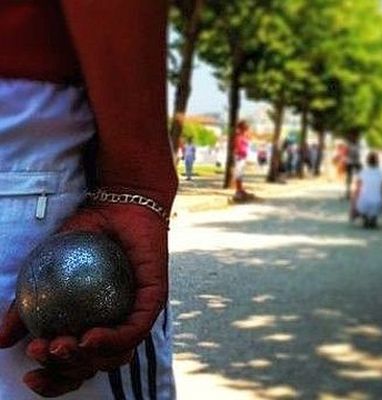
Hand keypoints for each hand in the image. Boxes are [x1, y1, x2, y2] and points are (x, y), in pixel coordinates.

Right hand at [0, 203, 167, 396]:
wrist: (114, 206)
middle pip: (94, 367)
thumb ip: (24, 307)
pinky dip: (113, 339)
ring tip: (62, 344)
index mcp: (92, 325)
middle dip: (66, 370)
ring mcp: (137, 314)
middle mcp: (116, 325)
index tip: (30, 376)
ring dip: (87, 358)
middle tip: (43, 349)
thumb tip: (1, 341)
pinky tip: (89, 337)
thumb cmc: (83, 237)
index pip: (76, 366)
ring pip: (116, 355)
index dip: (54, 380)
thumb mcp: (43, 272)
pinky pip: (136, 329)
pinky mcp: (154, 300)